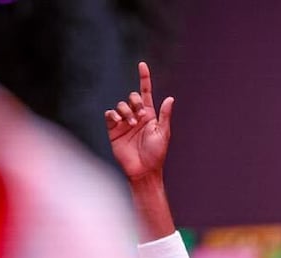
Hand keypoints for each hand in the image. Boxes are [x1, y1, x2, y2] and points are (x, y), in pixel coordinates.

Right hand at [104, 61, 173, 180]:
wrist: (143, 171)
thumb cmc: (156, 155)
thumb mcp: (163, 134)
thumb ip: (165, 116)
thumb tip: (170, 98)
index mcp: (149, 116)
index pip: (146, 93)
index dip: (144, 79)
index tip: (142, 65)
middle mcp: (136, 117)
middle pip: (132, 97)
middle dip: (134, 101)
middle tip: (139, 115)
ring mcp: (124, 123)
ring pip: (120, 105)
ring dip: (125, 111)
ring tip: (131, 124)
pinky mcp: (114, 130)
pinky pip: (109, 114)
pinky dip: (113, 114)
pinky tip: (118, 121)